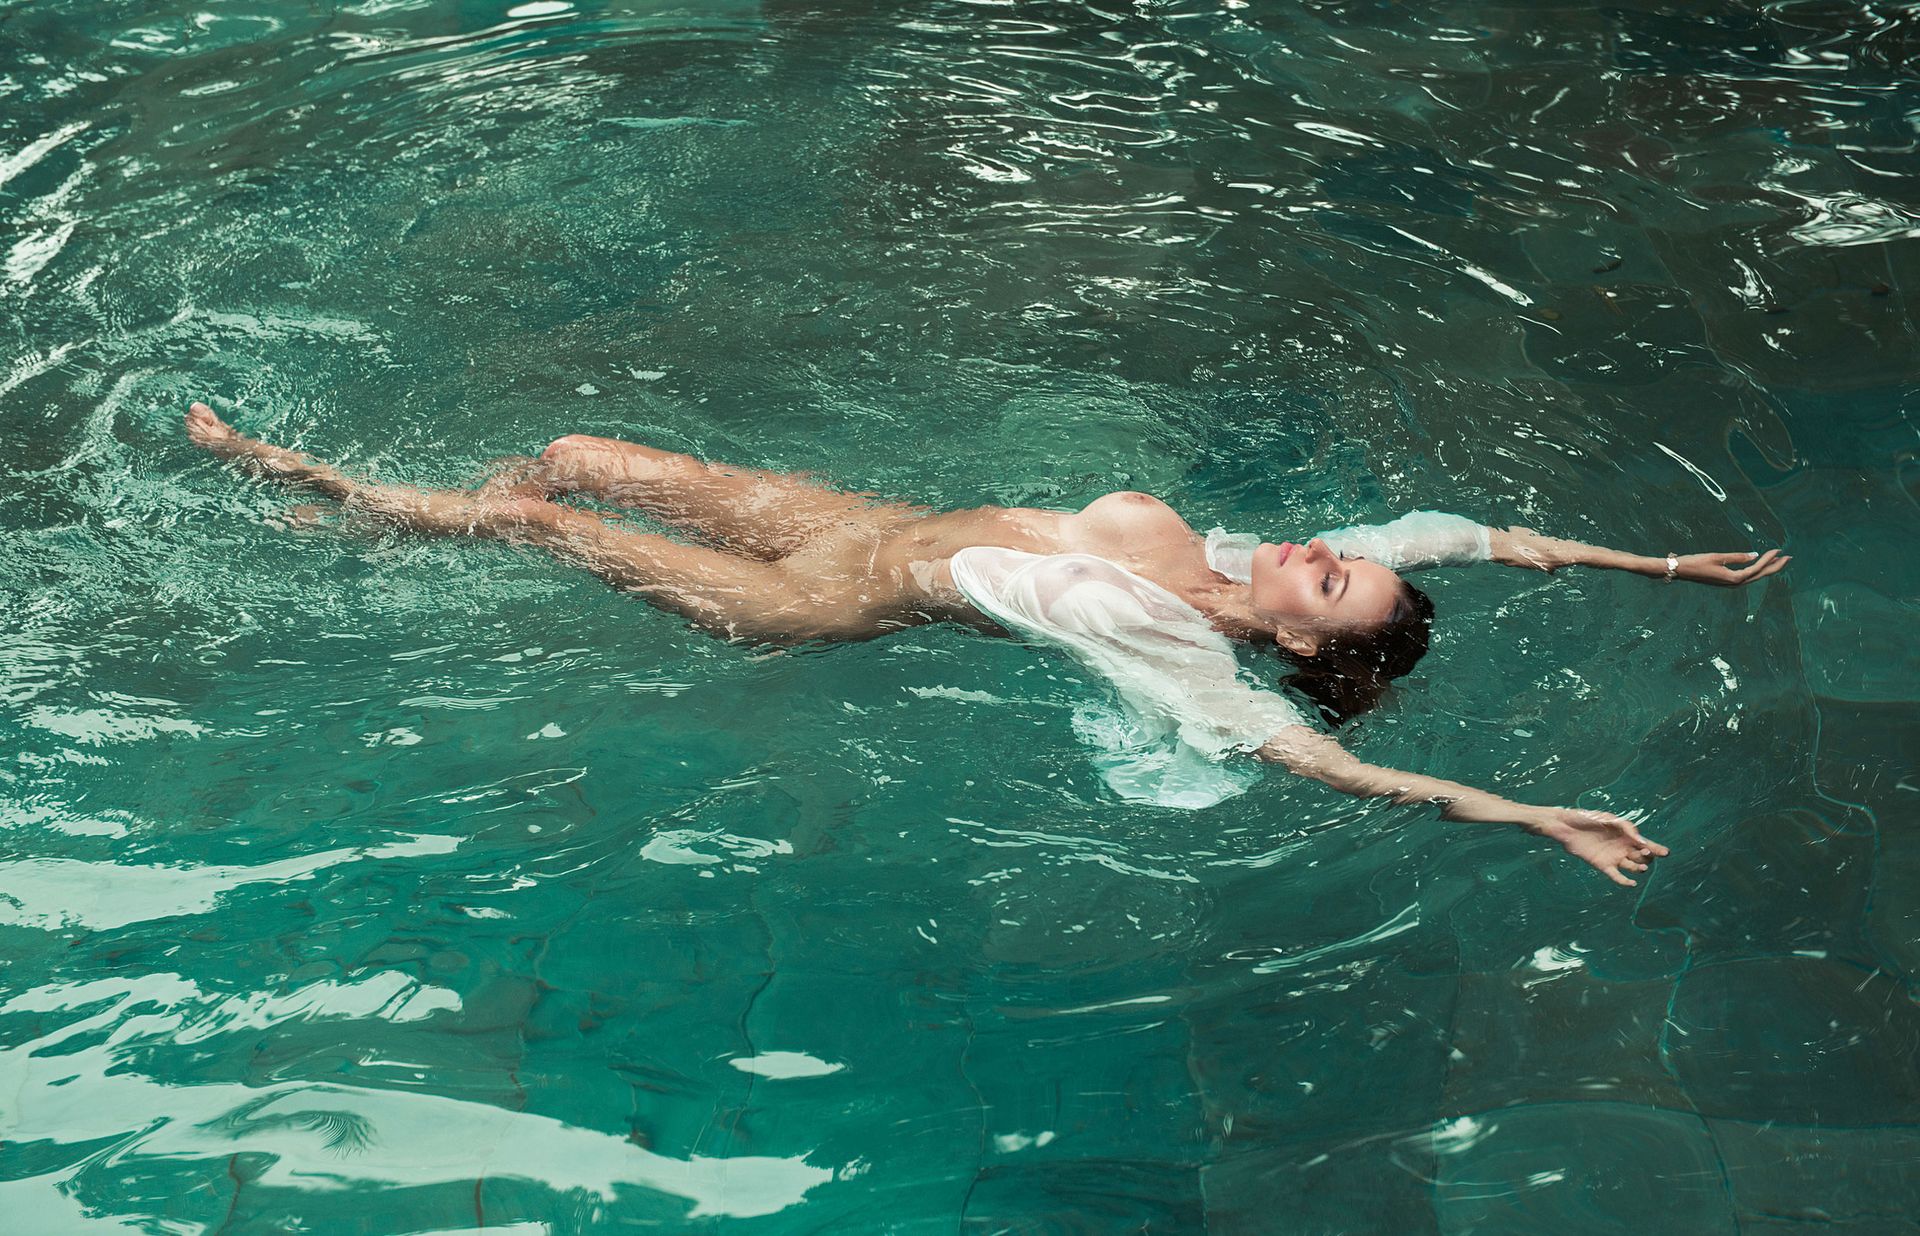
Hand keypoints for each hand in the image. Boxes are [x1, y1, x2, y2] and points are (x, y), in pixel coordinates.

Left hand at [1533, 808, 1669, 886]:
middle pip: (1643, 857)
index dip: (1657, 849)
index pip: (1647, 844)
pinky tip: (1631, 883)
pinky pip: (1616, 876)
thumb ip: (1627, 828)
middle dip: (1648, 857)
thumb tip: (1642, 841)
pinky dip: (1624, 881)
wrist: (1565, 826)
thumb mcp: (1609, 819)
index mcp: (1627, 835)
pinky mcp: (1602, 865)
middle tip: (1646, 854)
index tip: (1665, 853)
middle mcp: (1623, 847)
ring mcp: (1614, 857)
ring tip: (1642, 867)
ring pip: (1633, 867)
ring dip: (1639, 868)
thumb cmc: (1587, 818)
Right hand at [1673, 549, 1789, 585]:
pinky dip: (1756, 570)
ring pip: (1754, 577)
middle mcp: (1734, 583)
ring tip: (1778, 561)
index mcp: (1733, 578)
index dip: (1768, 559)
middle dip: (1774, 566)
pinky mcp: (1726, 581)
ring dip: (1767, 569)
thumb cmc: (1696, 562)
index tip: (1778, 550)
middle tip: (1788, 557)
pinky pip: (1747, 576)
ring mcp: (1730, 583)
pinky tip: (1759, 566)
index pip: (1756, 568)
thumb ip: (1737, 557)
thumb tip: (1754, 555)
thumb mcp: (1717, 557)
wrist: (1680, 570)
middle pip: (1759, 575)